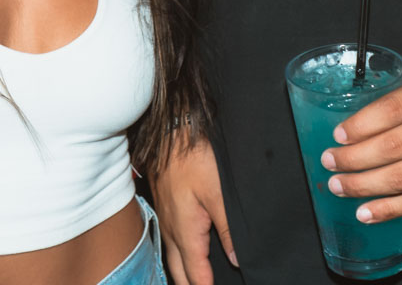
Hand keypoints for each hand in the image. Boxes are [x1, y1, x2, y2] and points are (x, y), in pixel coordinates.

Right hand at [152, 133, 236, 284]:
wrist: (171, 132)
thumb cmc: (193, 158)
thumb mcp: (217, 193)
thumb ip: (228, 229)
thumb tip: (236, 259)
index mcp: (185, 232)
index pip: (196, 274)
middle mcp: (171, 231)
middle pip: (180, 273)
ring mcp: (165, 220)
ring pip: (173, 259)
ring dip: (184, 275)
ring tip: (196, 282)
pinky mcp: (165, 210)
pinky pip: (169, 243)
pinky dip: (179, 258)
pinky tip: (187, 255)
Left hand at [323, 70, 401, 223]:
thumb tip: (360, 112)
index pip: (390, 109)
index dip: (359, 126)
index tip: (337, 136)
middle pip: (391, 147)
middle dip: (353, 158)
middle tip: (329, 163)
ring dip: (364, 186)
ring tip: (339, 187)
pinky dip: (391, 209)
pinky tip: (368, 212)